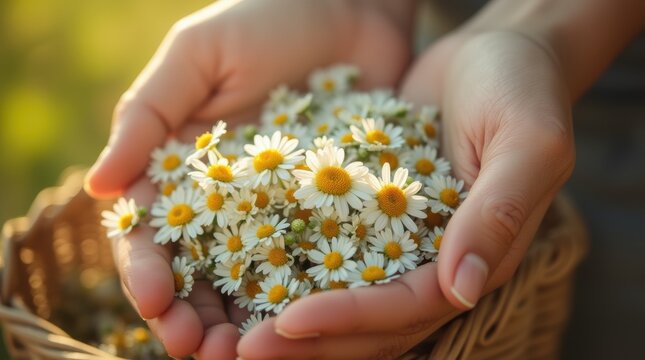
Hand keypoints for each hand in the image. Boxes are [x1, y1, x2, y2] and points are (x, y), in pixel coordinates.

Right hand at [85, 0, 413, 357]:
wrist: (351, 8)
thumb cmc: (267, 20)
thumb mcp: (198, 56)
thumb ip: (148, 117)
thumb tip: (98, 188)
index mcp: (185, 169)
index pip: (155, 233)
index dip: (149, 269)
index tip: (156, 299)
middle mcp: (230, 200)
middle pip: (201, 272)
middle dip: (192, 313)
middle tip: (196, 348)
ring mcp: (282, 211)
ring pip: (254, 281)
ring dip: (243, 321)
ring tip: (240, 356)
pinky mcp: (334, 211)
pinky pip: (317, 261)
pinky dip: (306, 298)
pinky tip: (304, 326)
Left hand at [236, 31, 574, 358]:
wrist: (494, 55)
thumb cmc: (521, 88)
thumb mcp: (527, 141)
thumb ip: (499, 212)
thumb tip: (463, 289)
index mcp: (476, 257)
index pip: (407, 306)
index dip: (349, 318)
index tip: (287, 322)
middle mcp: (435, 262)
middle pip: (368, 321)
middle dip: (307, 340)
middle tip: (239, 351)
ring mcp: (401, 241)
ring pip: (343, 298)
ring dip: (290, 320)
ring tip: (228, 333)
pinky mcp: (373, 215)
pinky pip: (330, 250)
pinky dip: (291, 269)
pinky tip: (242, 271)